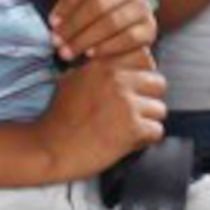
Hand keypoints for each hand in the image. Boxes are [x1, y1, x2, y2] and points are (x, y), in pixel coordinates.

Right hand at [35, 52, 164, 178]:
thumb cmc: (58, 119)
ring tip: (125, 132)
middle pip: (158, 84)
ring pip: (159, 110)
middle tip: (132, 115)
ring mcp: (127, 103)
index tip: (130, 95)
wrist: (49, 147)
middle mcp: (117, 80)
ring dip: (146, 123)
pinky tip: (124, 143)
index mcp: (104, 66)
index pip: (143, 62)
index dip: (139, 82)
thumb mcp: (71, 81)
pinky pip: (156, 131)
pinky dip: (144, 141)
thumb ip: (96, 71)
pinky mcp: (133, 127)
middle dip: (148, 100)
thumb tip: (118, 70)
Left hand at [48, 0, 156, 62]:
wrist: (122, 29)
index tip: (52, 22)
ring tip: (67, 53)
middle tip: (57, 42)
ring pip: (112, 21)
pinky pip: (128, 38)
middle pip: (98, 3)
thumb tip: (52, 22)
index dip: (67, 3)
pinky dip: (107, 47)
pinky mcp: (149, 28)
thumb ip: (70, 5)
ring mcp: (142, 6)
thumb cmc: (92, 14)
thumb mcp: (81, 0)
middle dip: (73, 25)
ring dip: (86, 39)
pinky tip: (90, 54)